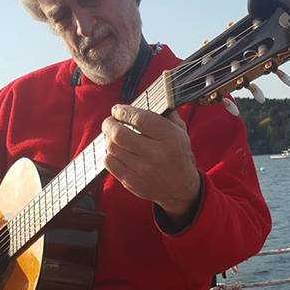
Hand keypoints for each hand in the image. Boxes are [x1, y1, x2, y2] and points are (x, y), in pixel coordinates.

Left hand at [102, 105, 200, 219]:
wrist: (181, 189)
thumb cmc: (179, 156)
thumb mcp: (180, 133)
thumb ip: (166, 115)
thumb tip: (149, 100)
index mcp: (169, 138)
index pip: (139, 119)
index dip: (123, 111)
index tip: (117, 109)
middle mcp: (155, 154)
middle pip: (120, 134)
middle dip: (109, 124)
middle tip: (109, 121)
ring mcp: (142, 170)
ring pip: (112, 148)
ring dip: (108, 138)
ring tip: (111, 134)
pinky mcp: (132, 182)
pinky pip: (110, 163)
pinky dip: (109, 154)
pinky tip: (115, 150)